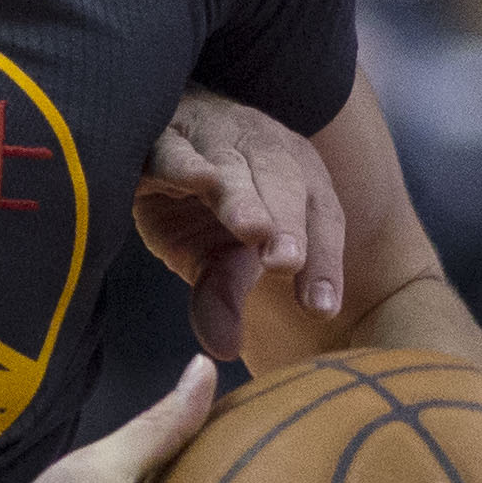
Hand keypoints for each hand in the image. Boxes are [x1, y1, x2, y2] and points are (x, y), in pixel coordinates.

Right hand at [134, 88, 344, 360]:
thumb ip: (222, 295)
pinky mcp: (164, 134)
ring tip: (252, 229)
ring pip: (236, 167)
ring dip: (243, 196)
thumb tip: (224, 350)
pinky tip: (197, 180)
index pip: (322, 218)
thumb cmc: (200, 202)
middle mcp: (264, 151)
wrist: (157, 132)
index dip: (324, 261)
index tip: (319, 307)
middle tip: (286, 262)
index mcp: (296, 179)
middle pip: (286, 185)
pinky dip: (186, 163)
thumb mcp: (214, 256)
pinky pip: (177, 148)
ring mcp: (215, 138)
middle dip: (288, 224)